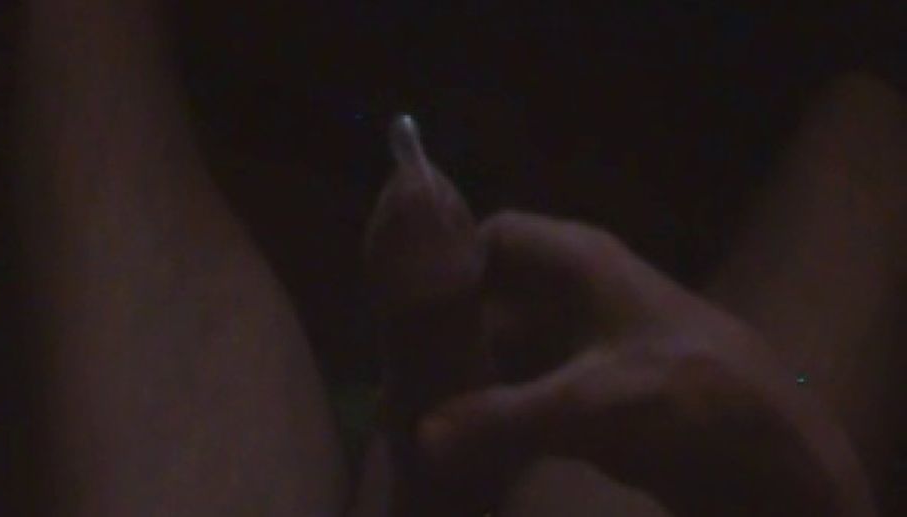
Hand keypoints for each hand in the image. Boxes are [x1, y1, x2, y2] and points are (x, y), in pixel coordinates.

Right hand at [417, 211, 876, 516]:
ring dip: (470, 372)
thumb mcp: (589, 403)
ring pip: (506, 341)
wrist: (768, 451)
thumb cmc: (685, 397)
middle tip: (399, 369)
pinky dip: (498, 401)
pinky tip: (466, 433)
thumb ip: (499, 416)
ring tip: (419, 405)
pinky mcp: (593, 380)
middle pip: (492, 292)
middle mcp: (576, 288)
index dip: (445, 263)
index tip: (401, 310)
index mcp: (577, 259)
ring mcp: (585, 336)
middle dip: (449, 330)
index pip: (492, 236)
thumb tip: (420, 435)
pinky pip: (527, 380)